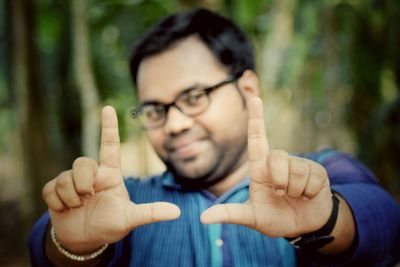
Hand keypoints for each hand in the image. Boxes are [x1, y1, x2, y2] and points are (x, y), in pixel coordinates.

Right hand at [42, 106, 179, 252]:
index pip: (109, 146)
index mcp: (110, 174)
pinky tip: (65, 210)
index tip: (108, 108)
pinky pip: (50, 190)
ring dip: (71, 197)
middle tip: (88, 198)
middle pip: (82, 162)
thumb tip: (177, 212)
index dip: (109, 127)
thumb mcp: (131, 219)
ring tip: (78, 207)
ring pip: (65, 177)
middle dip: (84, 182)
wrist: (85, 241)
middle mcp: (92, 174)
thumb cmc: (110, 225)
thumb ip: (151, 213)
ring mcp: (72, 181)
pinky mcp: (54, 191)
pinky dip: (58, 204)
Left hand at [201, 97, 331, 237]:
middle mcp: (279, 162)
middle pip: (277, 157)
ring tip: (296, 197)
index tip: (255, 99)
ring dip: (295, 191)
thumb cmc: (275, 217)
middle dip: (279, 181)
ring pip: (295, 169)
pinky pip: (311, 178)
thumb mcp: (251, 218)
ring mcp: (299, 165)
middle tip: (281, 194)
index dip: (256, 119)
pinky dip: (308, 193)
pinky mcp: (317, 171)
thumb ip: (230, 214)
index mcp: (261, 169)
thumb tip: (202, 218)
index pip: (257, 139)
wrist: (305, 226)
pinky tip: (308, 196)